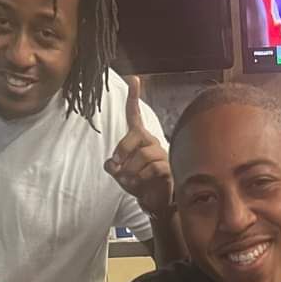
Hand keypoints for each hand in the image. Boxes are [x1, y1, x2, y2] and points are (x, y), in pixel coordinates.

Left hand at [103, 77, 173, 219]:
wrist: (154, 202)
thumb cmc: (138, 183)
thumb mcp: (119, 174)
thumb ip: (113, 166)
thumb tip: (111, 164)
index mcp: (139, 138)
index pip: (134, 115)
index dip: (133, 97)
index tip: (134, 79)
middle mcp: (151, 142)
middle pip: (136, 135)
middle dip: (123, 150)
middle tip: (116, 165)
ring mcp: (162, 154)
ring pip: (144, 155)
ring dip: (131, 170)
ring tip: (129, 180)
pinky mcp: (169, 168)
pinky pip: (153, 168)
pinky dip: (141, 178)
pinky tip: (139, 184)